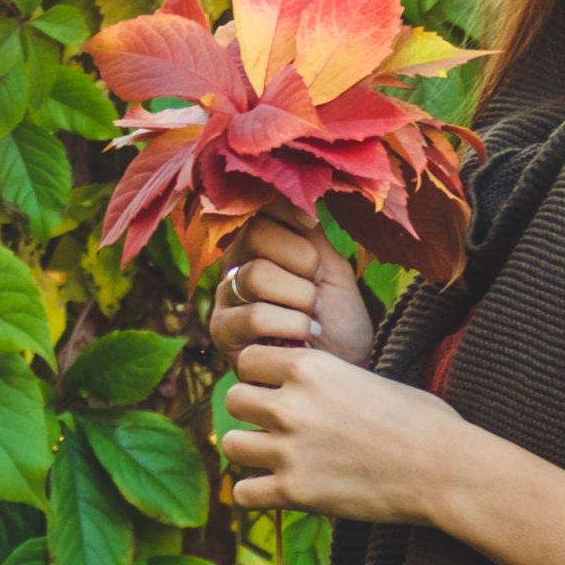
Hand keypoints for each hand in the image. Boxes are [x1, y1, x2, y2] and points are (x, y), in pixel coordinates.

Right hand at [208, 201, 374, 368]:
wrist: (342, 369)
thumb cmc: (337, 319)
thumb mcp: (331, 269)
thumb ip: (310, 235)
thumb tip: (298, 195)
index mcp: (260, 244)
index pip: (261, 207)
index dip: (289, 213)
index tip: (313, 227)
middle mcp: (235, 265)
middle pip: (256, 235)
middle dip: (302, 262)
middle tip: (318, 287)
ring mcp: (225, 298)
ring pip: (256, 275)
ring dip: (299, 298)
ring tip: (313, 317)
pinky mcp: (222, 333)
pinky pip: (254, 315)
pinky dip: (291, 325)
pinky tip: (304, 337)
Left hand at [219, 344, 469, 528]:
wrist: (441, 467)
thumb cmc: (419, 419)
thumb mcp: (367, 377)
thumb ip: (326, 380)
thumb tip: (306, 387)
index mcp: (310, 366)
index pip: (248, 360)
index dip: (260, 374)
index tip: (276, 387)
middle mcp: (290, 404)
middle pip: (233, 400)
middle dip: (251, 411)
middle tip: (275, 424)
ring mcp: (288, 450)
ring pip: (232, 444)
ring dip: (249, 449)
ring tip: (273, 456)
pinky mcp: (293, 492)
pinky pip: (243, 493)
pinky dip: (256, 493)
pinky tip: (276, 489)